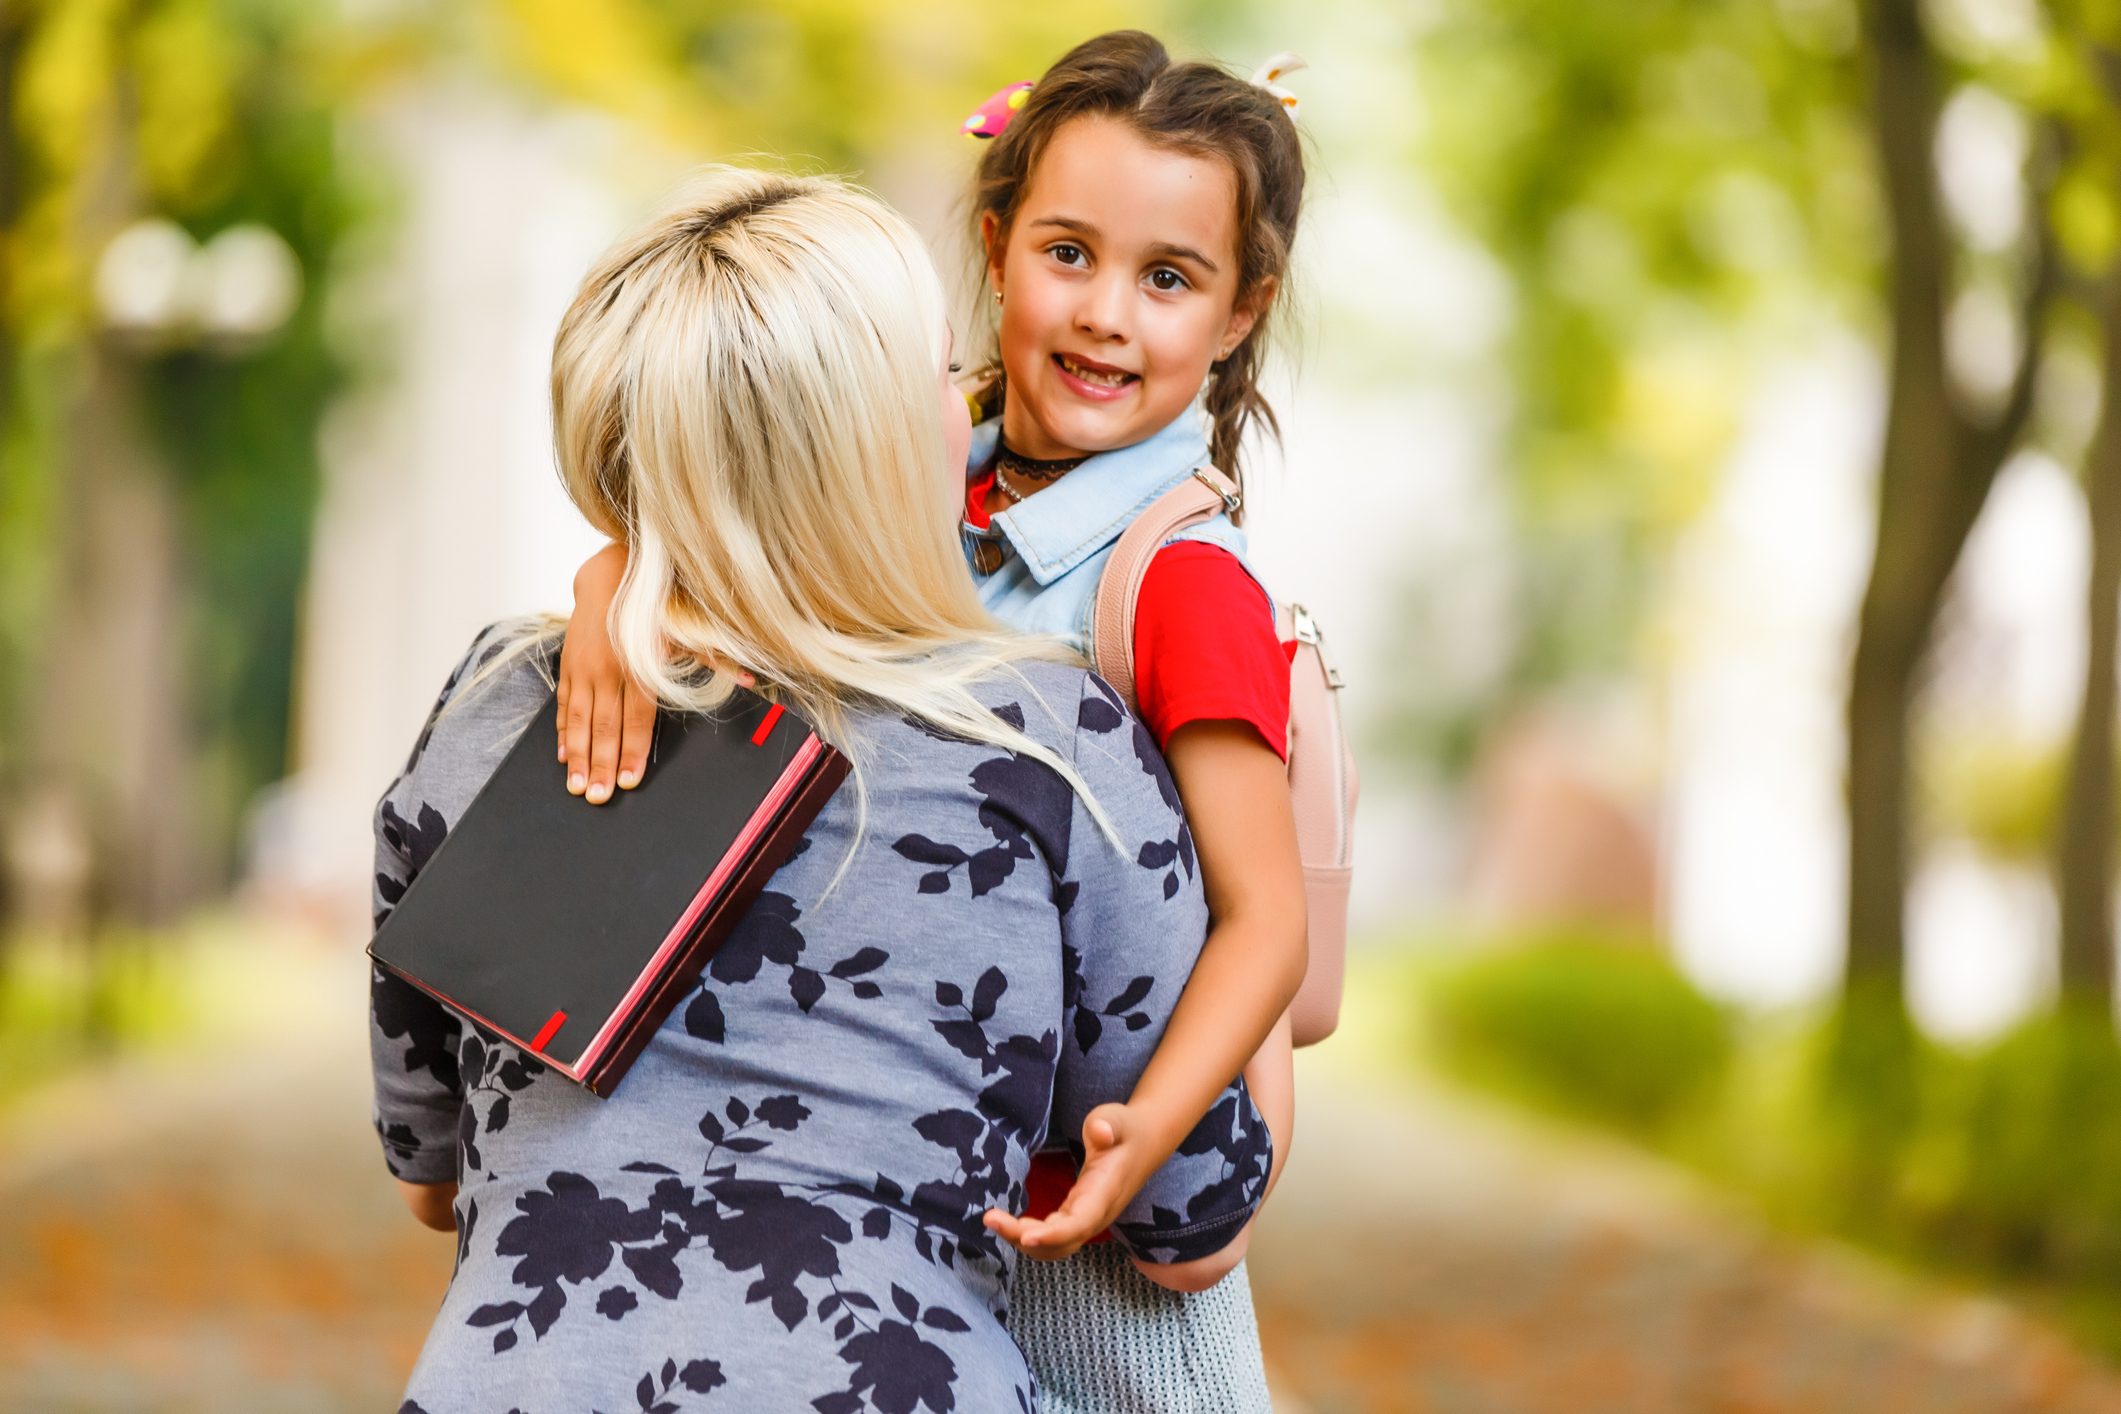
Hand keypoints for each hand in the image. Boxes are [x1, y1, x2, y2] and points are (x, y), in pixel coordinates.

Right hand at [557, 544, 754, 803]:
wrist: (611, 575)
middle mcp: (609, 669)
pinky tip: (562, 755)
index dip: (633, 751)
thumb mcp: (687, 629)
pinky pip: (564, 704)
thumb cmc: (655, 606)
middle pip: (605, 726)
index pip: (637, 718)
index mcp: (639, 666)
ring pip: (579, 720)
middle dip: (600, 765)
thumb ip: (717, 658)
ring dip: (577, 756)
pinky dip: (562, 731)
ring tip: (575, 786)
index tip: (629, 780)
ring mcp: (585, 668)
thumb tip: (754, 679)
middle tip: (597, 797)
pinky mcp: (568, 664)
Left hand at [982, 1103, 1149, 1261]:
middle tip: (990, 1218)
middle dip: (1024, 1238)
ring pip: (1056, 1245)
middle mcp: (1096, 1214)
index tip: (1025, 1236)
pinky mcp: (1078, 1216)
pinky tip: (1007, 1223)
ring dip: (1023, 1239)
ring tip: (993, 1220)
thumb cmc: (1126, 1128)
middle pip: (1061, 1243)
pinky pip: (1054, 1236)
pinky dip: (1029, 1235)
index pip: (1080, 1223)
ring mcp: (1088, 1219)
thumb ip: (1107, 1124)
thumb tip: (1100, 1131)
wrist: (1145, 1141)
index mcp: (1105, 1193)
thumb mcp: (1117, 1119)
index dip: (1053, 1234)